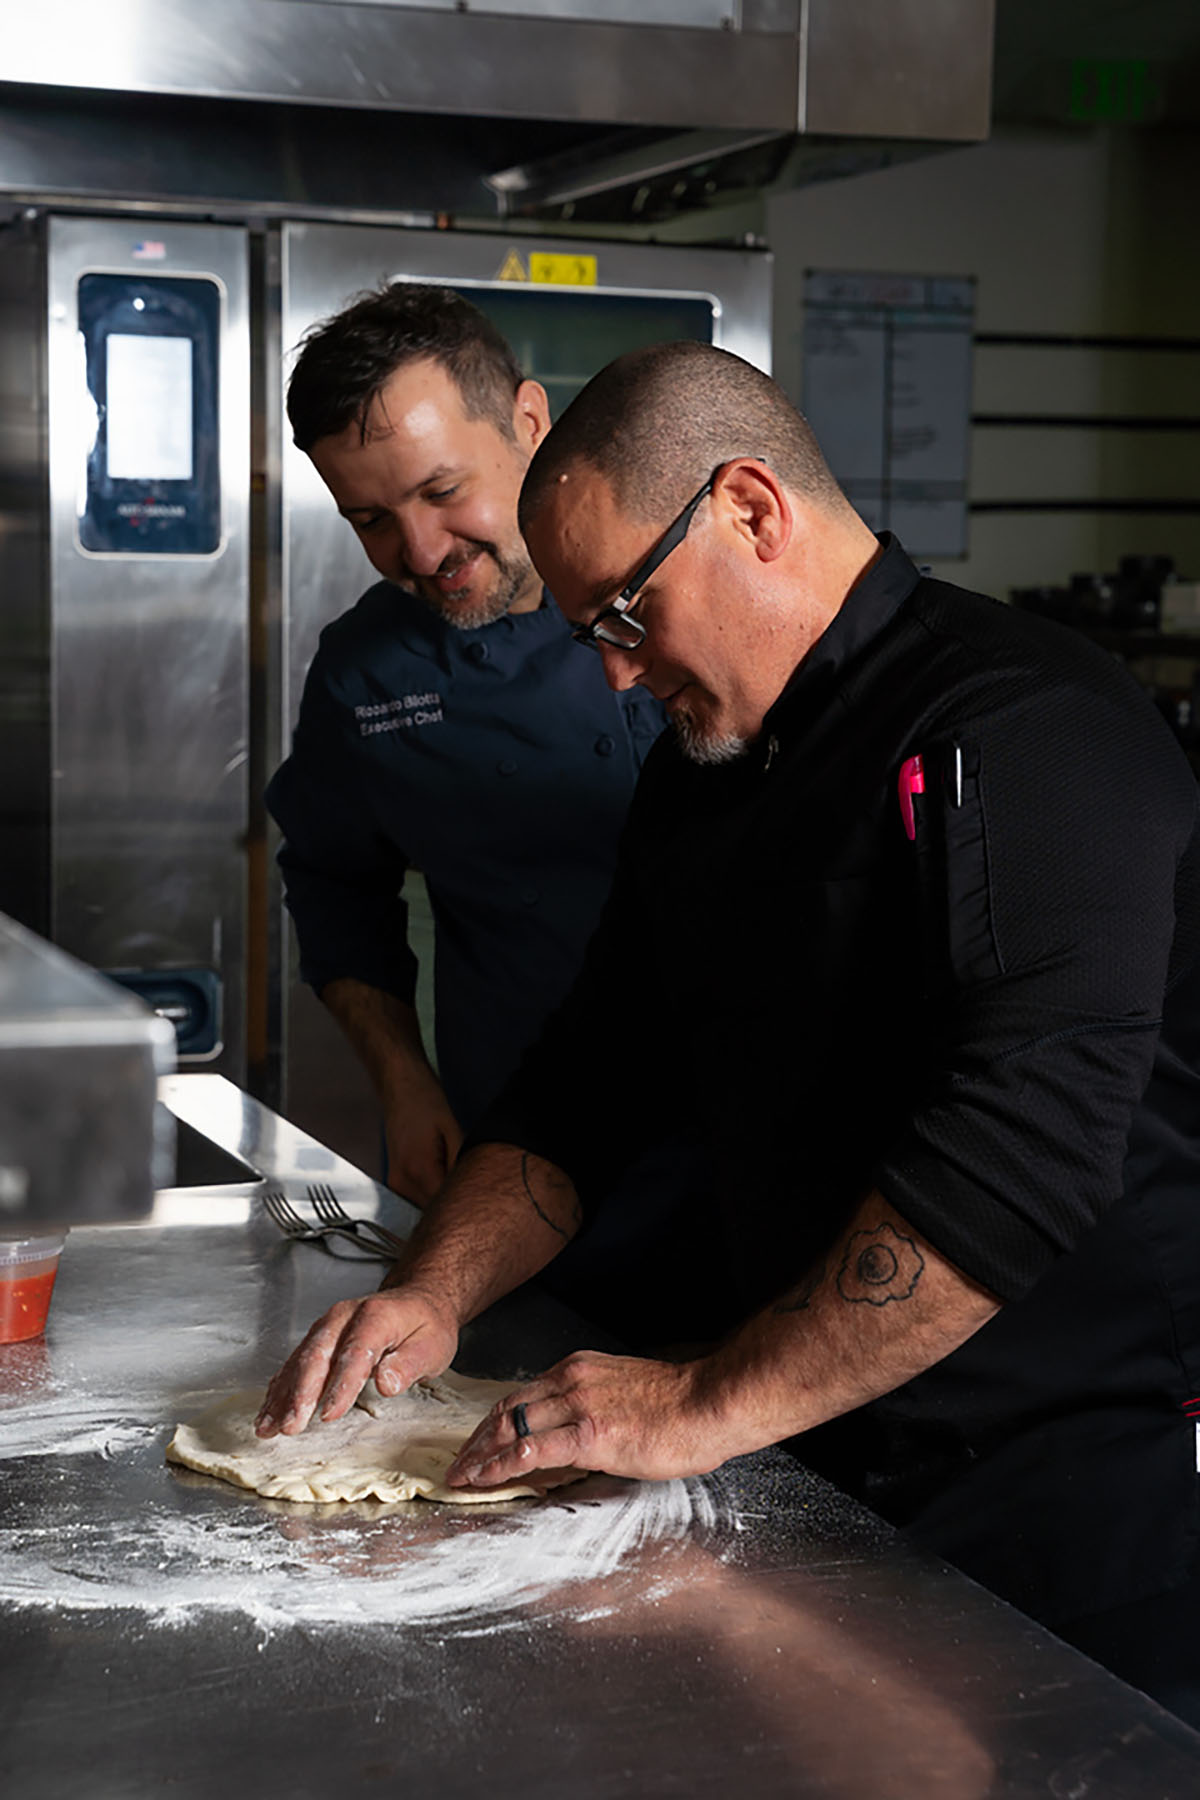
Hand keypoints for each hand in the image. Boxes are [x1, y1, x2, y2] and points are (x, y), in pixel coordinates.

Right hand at [254, 1284, 458, 1437]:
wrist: (417, 1299)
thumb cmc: (426, 1325)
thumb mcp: (433, 1344)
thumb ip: (410, 1363)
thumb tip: (387, 1383)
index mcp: (376, 1316)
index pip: (355, 1353)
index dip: (341, 1385)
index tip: (329, 1414)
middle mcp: (344, 1317)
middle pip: (318, 1355)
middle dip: (301, 1394)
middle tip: (291, 1426)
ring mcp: (327, 1326)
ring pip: (299, 1360)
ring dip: (282, 1395)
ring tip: (269, 1426)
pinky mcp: (318, 1338)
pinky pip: (294, 1363)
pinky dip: (279, 1389)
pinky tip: (269, 1412)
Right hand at [383, 1078, 462, 1209]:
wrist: (400, 1087)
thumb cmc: (425, 1101)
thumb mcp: (454, 1130)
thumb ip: (462, 1164)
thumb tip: (473, 1187)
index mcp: (418, 1169)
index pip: (445, 1205)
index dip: (465, 1203)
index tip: (480, 1198)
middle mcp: (402, 1182)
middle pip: (435, 1210)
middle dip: (455, 1202)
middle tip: (472, 1185)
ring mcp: (395, 1184)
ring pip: (426, 1207)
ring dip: (444, 1197)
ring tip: (455, 1173)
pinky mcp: (395, 1181)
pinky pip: (418, 1198)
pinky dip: (433, 1192)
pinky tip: (443, 1174)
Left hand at [444, 1349, 728, 1490]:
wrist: (708, 1402)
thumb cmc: (678, 1403)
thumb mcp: (623, 1391)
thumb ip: (593, 1403)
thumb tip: (574, 1432)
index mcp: (578, 1369)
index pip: (521, 1394)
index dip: (493, 1421)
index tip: (478, 1441)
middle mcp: (570, 1380)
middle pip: (506, 1409)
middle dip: (477, 1439)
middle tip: (459, 1462)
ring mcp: (577, 1405)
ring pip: (510, 1428)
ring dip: (480, 1455)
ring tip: (462, 1476)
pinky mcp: (589, 1434)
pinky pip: (531, 1451)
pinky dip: (501, 1466)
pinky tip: (486, 1478)